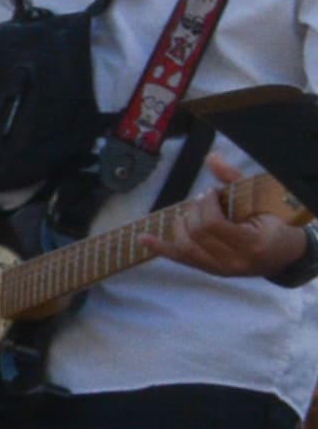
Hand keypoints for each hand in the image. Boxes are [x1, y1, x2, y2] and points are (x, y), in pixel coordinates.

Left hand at [156, 190, 310, 281]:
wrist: (285, 254)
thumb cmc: (274, 225)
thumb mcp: (261, 202)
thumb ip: (234, 180)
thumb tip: (211, 157)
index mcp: (251, 244)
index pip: (213, 224)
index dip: (206, 204)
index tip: (211, 192)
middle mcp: (234, 262)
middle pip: (196, 234)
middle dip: (194, 211)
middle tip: (201, 199)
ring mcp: (221, 270)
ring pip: (185, 247)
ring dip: (180, 224)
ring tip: (189, 212)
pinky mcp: (210, 271)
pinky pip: (181, 260)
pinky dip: (161, 248)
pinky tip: (143, 239)